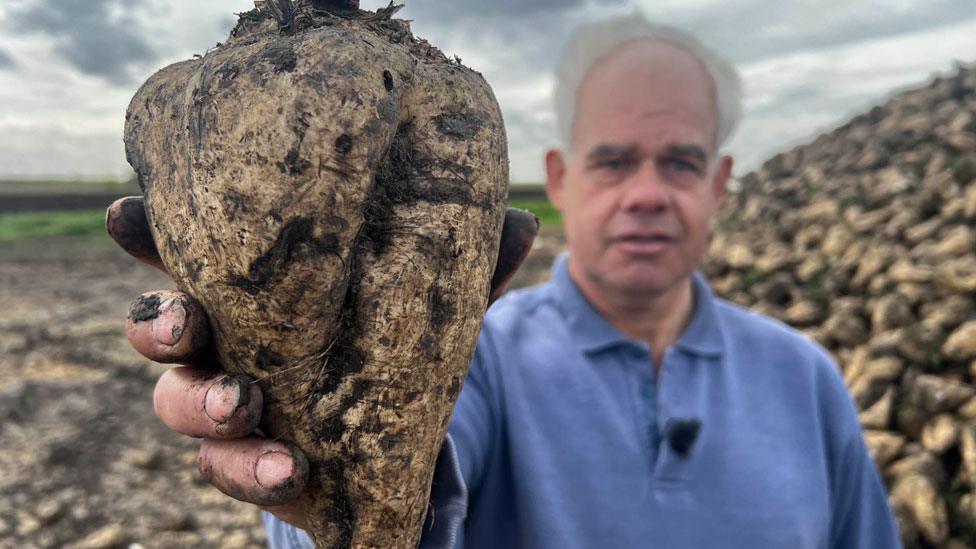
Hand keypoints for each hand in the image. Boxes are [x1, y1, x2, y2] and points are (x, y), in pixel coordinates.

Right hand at [107, 196, 537, 528]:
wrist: (394, 431)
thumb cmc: (389, 342)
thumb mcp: (423, 299)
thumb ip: (459, 268)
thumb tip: (523, 224)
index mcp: (251, 288)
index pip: (184, 251)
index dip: (145, 235)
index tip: (127, 217)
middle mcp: (224, 342)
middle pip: (157, 329)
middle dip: (159, 324)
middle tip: (185, 324)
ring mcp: (230, 406)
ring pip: (178, 405)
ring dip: (205, 406)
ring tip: (247, 407)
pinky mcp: (252, 463)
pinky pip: (232, 470)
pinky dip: (256, 470)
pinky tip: (292, 471)